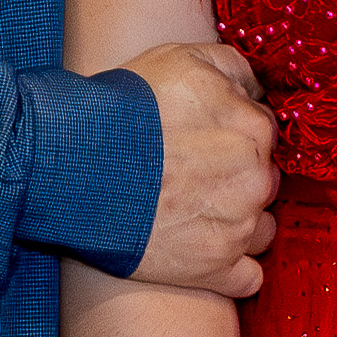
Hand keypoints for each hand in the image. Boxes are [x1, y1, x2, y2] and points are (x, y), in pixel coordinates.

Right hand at [120, 40, 277, 296]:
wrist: (72, 165)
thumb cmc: (124, 109)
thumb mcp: (181, 59)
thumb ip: (233, 66)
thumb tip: (256, 87)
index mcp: (253, 128)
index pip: (263, 133)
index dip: (232, 136)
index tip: (202, 142)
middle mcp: (255, 179)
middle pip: (264, 181)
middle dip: (237, 179)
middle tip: (191, 177)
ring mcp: (238, 228)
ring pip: (263, 229)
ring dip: (238, 223)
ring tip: (192, 214)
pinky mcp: (217, 271)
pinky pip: (248, 278)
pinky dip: (230, 269)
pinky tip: (199, 251)